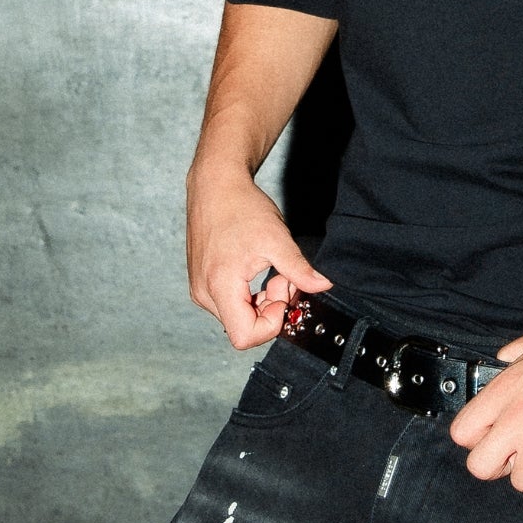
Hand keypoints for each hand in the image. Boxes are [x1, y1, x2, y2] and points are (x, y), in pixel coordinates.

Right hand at [186, 150, 331, 350]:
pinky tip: (257, 270)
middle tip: (282, 277)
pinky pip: (230, 304)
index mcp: (219, 286)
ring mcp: (200, 289)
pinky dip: (249, 295)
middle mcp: (204, 293)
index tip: (283, 294)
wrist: (214, 186)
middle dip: (269, 309)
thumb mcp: (277, 239)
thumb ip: (299, 269)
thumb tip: (322, 286)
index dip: (271, 324)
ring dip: (260, 301)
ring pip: (237, 317)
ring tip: (270, 271)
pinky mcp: (202, 283)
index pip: (245, 336)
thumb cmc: (240, 207)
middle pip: (243, 328)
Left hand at [449, 313, 522, 492]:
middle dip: (498, 465)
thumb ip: (516, 353)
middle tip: (517, 455)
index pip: (462, 433)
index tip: (491, 437)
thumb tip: (504, 357)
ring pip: (522, 482)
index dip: (476, 439)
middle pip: (480, 468)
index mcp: (505, 391)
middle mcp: (518, 419)